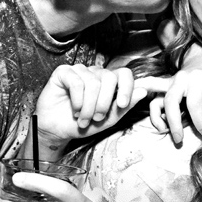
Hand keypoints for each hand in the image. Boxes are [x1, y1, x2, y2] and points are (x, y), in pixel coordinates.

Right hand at [34, 64, 164, 148]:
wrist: (58, 130)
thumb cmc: (83, 124)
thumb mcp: (108, 120)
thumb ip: (124, 106)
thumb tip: (143, 91)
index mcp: (109, 82)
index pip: (124, 74)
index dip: (126, 88)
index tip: (121, 104)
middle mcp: (95, 73)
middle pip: (110, 78)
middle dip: (103, 104)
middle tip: (95, 118)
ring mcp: (79, 71)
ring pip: (93, 83)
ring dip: (88, 107)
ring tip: (82, 119)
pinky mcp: (63, 72)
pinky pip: (77, 82)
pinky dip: (77, 100)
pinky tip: (74, 110)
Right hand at [148, 61, 201, 143]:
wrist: (201, 58)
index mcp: (196, 78)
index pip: (194, 103)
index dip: (199, 121)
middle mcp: (180, 79)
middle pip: (171, 102)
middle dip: (173, 123)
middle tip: (179, 139)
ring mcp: (169, 83)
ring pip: (156, 100)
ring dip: (157, 118)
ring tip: (165, 131)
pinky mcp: (163, 88)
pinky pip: (151, 99)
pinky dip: (151, 112)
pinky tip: (159, 125)